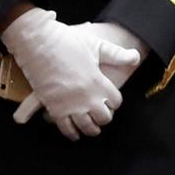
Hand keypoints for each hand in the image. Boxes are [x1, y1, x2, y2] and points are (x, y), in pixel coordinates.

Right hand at [0, 7, 139, 139]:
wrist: (39, 41)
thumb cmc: (67, 41)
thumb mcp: (95, 45)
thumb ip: (116, 54)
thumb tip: (136, 56)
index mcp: (99, 82)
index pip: (116, 102)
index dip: (114, 102)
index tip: (111, 102)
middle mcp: (88, 97)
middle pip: (104, 117)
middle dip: (104, 118)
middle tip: (102, 117)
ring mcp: (71, 104)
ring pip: (87, 127)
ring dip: (91, 129)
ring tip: (92, 129)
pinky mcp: (55, 108)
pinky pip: (66, 128)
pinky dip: (72, 133)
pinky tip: (75, 134)